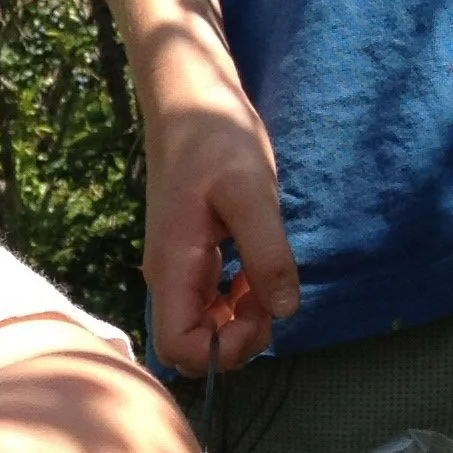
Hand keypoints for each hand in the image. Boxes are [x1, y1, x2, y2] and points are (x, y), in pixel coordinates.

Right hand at [143, 88, 298, 372]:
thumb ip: (267, 254)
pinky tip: (257, 272)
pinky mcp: (192, 259)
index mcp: (173, 268)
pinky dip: (238, 302)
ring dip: (241, 321)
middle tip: (271, 299)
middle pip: (191, 349)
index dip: (221, 350)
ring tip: (267, 283)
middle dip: (237, 340)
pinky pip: (210, 303)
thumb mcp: (250, 194)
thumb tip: (284, 311)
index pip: (178, 349)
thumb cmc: (215, 140)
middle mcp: (169, 278)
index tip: (257, 315)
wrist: (189, 102)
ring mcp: (178, 270)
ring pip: (203, 328)